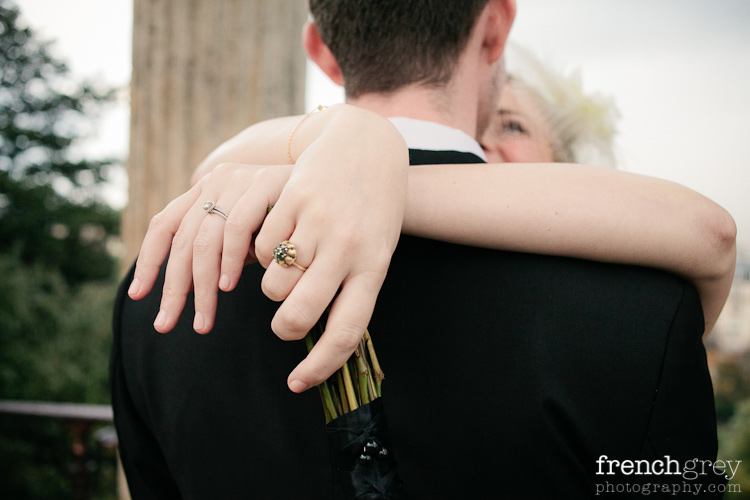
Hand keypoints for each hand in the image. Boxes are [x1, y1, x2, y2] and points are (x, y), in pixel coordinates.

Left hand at [127, 163, 291, 332]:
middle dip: (172, 288)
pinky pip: (236, 228)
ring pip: (204, 240)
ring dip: (202, 287)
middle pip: (181, 240)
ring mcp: (238, 180)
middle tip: (167, 324)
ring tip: (203, 320)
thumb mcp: (249, 235)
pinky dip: (230, 261)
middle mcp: (215, 181)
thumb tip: (194, 290)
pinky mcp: (263, 183)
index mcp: (206, 190)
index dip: (149, 262)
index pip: (164, 225)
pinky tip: (228, 287)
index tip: (138, 296)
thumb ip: (223, 254)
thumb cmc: (289, 215)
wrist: (335, 173)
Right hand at [129, 104, 408, 392]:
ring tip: (287, 269)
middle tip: (283, 322)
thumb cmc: (373, 209)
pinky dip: (261, 252)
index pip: (347, 332)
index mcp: (374, 267)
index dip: (319, 366)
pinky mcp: (294, 198)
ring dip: (271, 287)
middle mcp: (348, 247)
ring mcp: (319, 222)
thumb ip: (351, 289)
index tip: (297, 384)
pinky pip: (261, 246)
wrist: (368, 146)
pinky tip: (280, 237)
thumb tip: (319, 336)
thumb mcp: (375, 250)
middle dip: (284, 328)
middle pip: (300, 314)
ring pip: (274, 283)